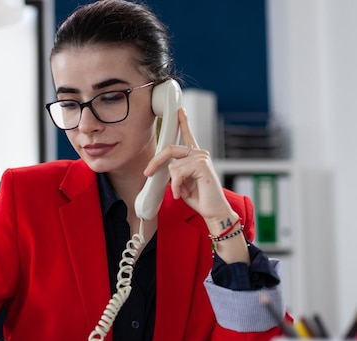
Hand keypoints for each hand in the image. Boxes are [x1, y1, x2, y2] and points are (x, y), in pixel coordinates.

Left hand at [144, 107, 233, 224]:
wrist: (213, 211)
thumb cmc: (199, 198)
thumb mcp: (181, 182)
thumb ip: (174, 171)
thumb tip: (161, 167)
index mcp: (194, 156)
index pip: (187, 134)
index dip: (183, 121)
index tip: (179, 110)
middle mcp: (199, 153)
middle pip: (169, 148)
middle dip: (155, 162)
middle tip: (147, 173)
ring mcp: (202, 158)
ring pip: (172, 165)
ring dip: (174, 183)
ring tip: (182, 192)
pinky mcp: (202, 165)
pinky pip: (177, 172)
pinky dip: (177, 186)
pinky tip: (184, 194)